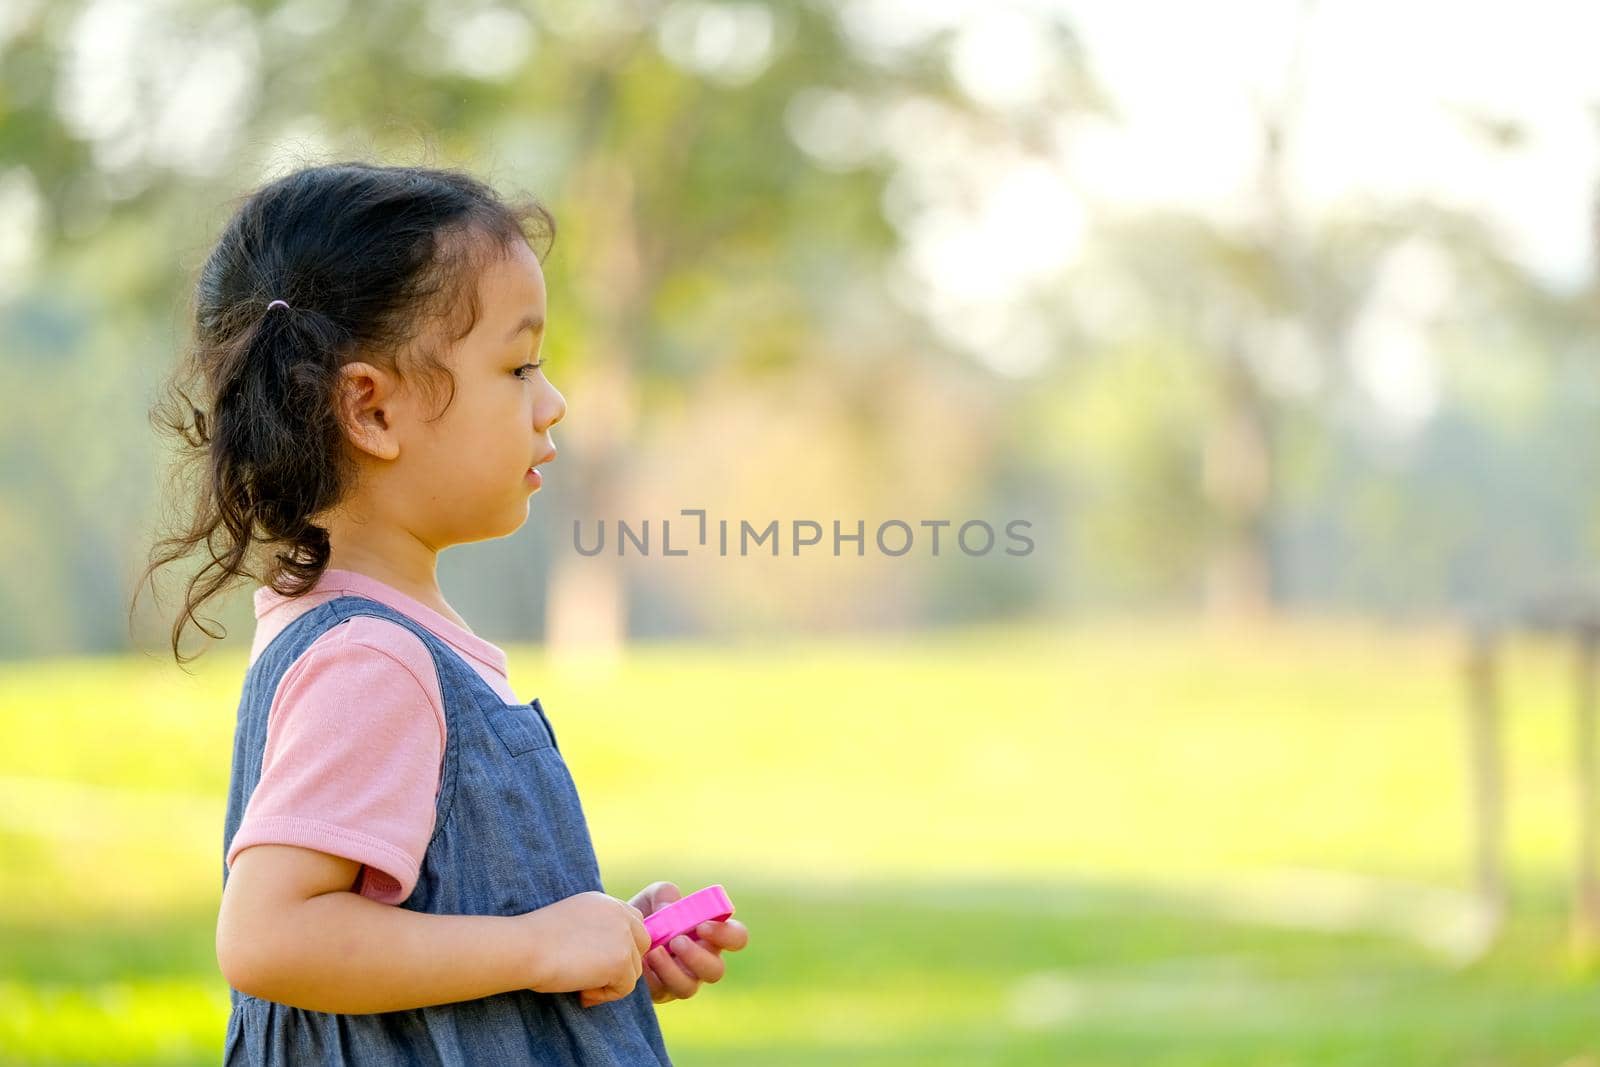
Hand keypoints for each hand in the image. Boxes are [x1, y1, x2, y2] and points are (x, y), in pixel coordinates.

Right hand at [523, 891, 648, 1008]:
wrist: (525, 948)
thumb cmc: (534, 941)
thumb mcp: (570, 923)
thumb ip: (594, 929)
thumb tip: (607, 957)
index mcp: (604, 902)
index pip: (631, 923)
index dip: (619, 945)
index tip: (595, 961)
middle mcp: (619, 913)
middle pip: (641, 943)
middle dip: (622, 963)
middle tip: (591, 976)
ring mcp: (623, 936)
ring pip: (633, 969)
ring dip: (609, 982)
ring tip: (580, 984)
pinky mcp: (622, 960)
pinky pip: (625, 987)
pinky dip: (604, 995)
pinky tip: (581, 990)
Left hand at [624, 881, 749, 1004]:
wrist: (620, 933)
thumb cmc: (648, 912)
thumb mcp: (654, 895)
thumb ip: (665, 894)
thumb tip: (668, 910)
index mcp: (712, 935)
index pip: (737, 938)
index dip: (726, 935)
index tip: (703, 926)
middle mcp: (703, 961)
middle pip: (716, 971)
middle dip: (697, 957)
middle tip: (677, 941)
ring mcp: (684, 980)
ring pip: (690, 988)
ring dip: (672, 970)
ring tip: (655, 951)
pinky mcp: (662, 993)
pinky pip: (663, 992)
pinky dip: (652, 976)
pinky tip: (641, 961)